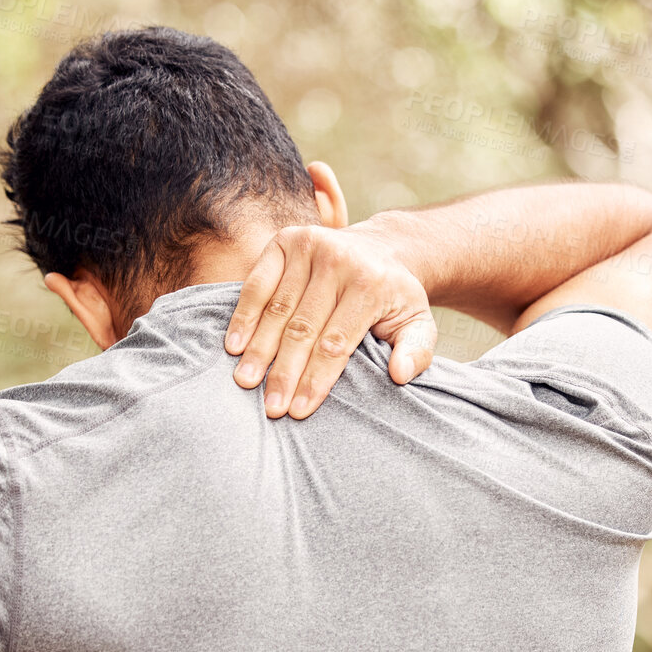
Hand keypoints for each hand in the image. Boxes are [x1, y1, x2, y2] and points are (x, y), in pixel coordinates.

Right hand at [225, 223, 437, 418]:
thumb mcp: (417, 322)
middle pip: (303, 329)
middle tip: (270, 408)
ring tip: (245, 382)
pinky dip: (244, 315)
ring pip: (277, 309)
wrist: (379, 248)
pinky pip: (258, 283)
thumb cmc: (392, 297)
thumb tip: (399, 375)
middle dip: (285, 372)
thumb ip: (416, 350)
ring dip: (259, 349)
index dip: (316, 379)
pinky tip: (234, 345)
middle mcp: (339, 261)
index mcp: (372, 284)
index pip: (337, 343)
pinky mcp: (285, 240)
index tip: (298, 411)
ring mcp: (310, 246)